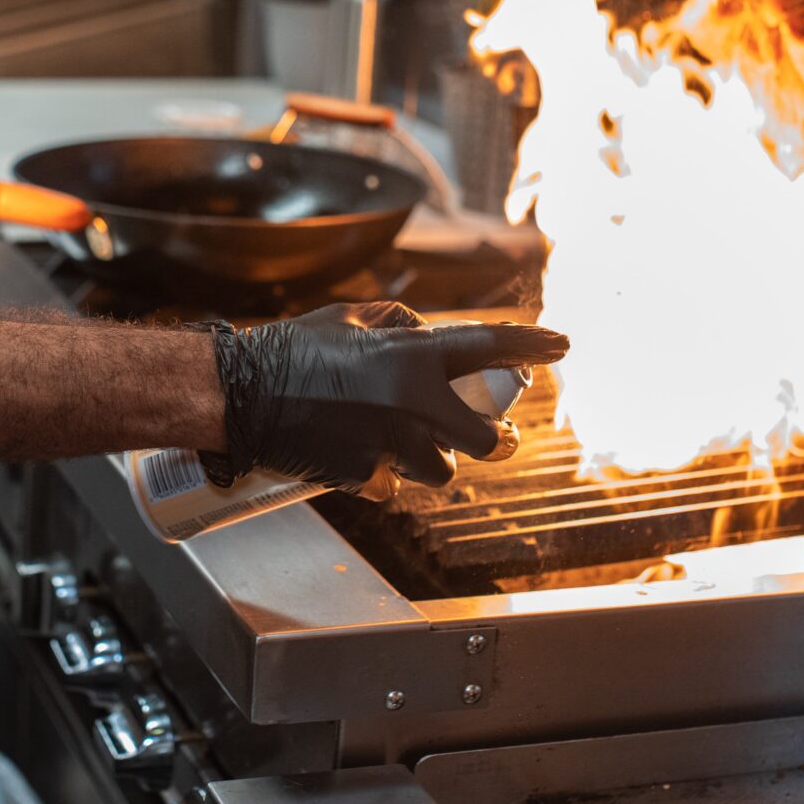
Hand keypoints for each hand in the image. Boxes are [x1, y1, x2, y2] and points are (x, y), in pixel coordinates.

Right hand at [205, 302, 566, 495]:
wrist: (242, 394)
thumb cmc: (292, 350)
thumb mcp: (350, 319)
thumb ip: (399, 324)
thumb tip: (427, 335)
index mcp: (410, 355)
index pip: (488, 346)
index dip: (531, 343)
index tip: (561, 343)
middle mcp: (410, 403)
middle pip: (486, 438)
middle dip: (498, 438)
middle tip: (500, 435)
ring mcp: (389, 444)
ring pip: (441, 470)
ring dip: (432, 459)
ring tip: (406, 443)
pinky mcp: (364, 476)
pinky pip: (393, 485)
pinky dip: (385, 475)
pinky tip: (362, 456)